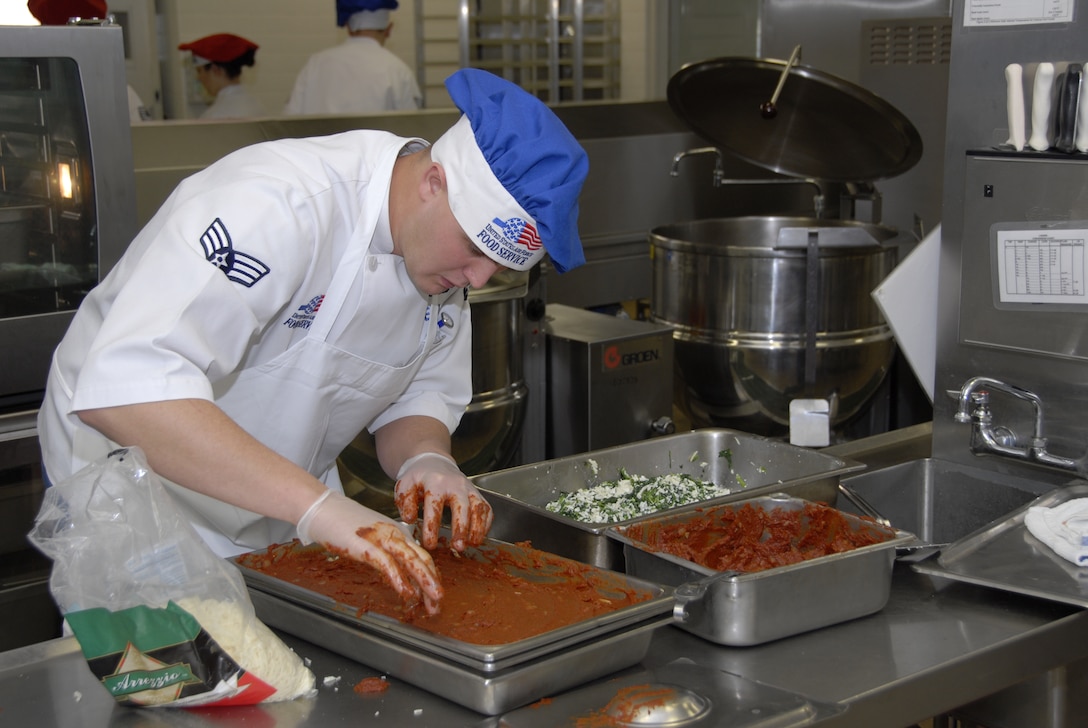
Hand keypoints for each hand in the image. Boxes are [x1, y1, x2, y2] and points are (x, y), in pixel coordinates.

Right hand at [296, 490, 442, 613]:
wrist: (323, 508)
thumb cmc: (342, 523)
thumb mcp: (371, 538)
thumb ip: (385, 552)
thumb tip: (396, 573)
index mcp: (397, 533)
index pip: (421, 556)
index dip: (431, 576)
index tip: (434, 595)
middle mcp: (395, 534)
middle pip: (422, 560)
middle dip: (432, 584)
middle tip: (438, 604)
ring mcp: (381, 539)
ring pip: (411, 561)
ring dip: (425, 582)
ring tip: (433, 600)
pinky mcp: (366, 546)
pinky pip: (387, 564)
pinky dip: (399, 579)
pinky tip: (406, 593)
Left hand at [394, 452, 493, 550]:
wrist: (435, 463)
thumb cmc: (420, 478)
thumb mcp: (405, 484)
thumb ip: (405, 501)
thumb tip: (410, 519)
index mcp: (435, 482)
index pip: (434, 505)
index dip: (432, 526)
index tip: (430, 544)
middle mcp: (455, 484)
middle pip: (462, 506)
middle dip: (461, 528)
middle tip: (458, 547)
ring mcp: (469, 489)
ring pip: (479, 507)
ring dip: (477, 528)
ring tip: (472, 544)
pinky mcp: (477, 494)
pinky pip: (486, 509)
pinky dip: (486, 524)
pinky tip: (478, 537)